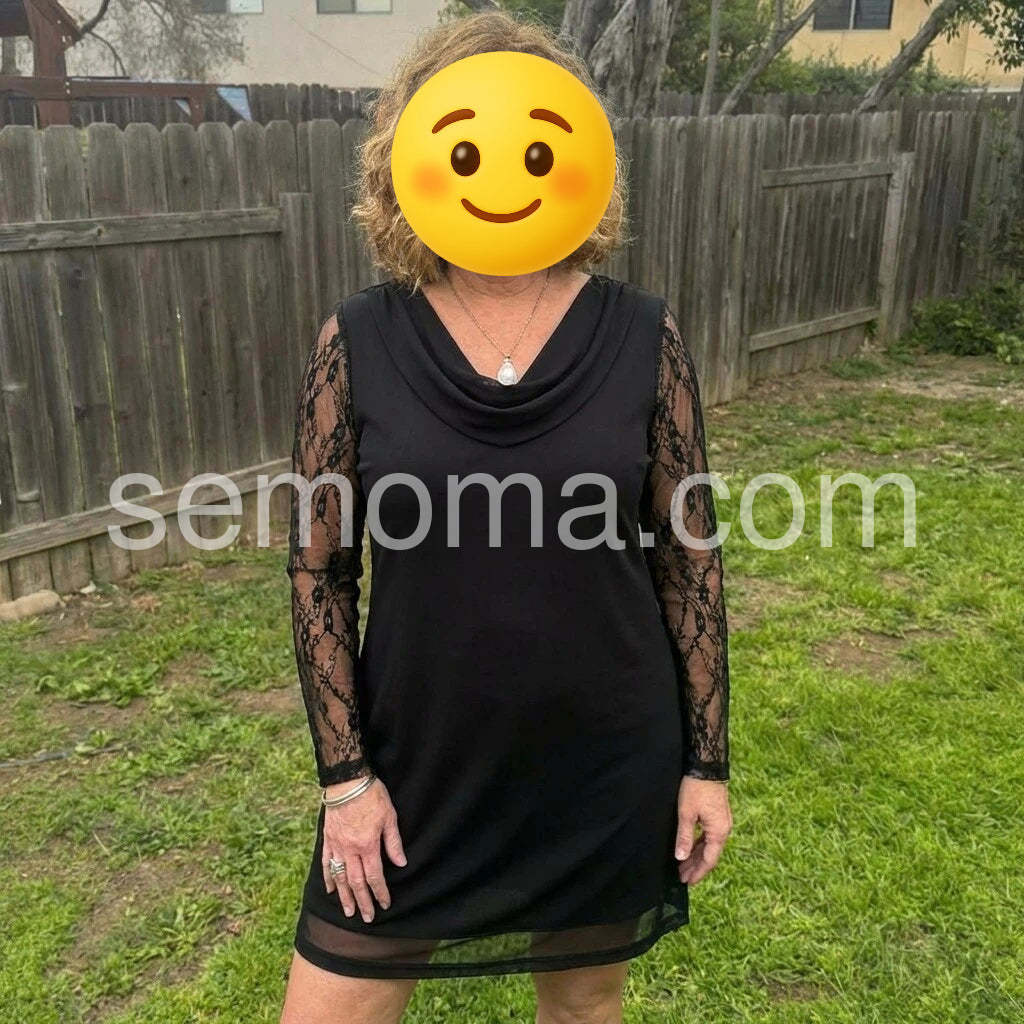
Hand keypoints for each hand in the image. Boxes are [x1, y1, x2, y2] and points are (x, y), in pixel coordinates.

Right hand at [322, 776, 406, 922]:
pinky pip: (326, 862)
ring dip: (344, 896)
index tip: (385, 904)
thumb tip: (401, 863)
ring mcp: (336, 845)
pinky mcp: (328, 838)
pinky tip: (331, 890)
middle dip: (363, 901)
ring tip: (348, 912)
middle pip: (356, 882)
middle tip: (367, 918)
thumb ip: (393, 842)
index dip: (380, 892)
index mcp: (367, 845)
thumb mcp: (389, 816)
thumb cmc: (372, 795)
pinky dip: (328, 878)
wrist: (347, 780)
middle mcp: (350, 849)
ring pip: (340, 877)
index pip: (374, 876)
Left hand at [674, 776, 731, 885]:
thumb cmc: (696, 788)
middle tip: (682, 877)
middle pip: (710, 854)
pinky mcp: (718, 814)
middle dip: (696, 867)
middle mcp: (724, 829)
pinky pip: (709, 835)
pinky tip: (690, 847)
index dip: (698, 872)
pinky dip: (700, 844)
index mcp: (719, 832)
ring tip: (683, 865)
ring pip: (709, 845)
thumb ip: (685, 837)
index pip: (709, 860)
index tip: (687, 882)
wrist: (707, 765)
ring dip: (697, 856)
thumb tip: (681, 858)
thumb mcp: (686, 813)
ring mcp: (722, 822)